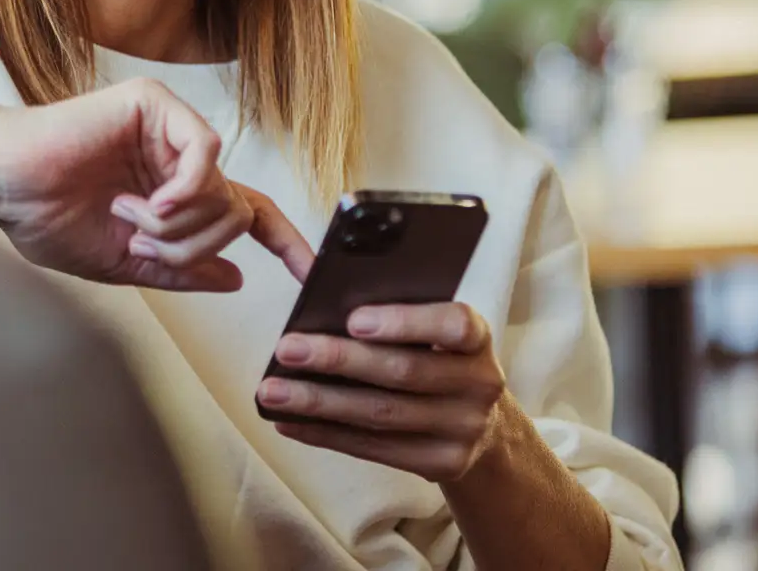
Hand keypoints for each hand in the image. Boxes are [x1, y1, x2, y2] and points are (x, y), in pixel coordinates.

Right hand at [0, 77, 313, 291]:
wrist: (5, 187)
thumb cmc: (47, 218)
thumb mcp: (125, 262)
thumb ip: (180, 268)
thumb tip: (235, 277)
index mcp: (173, 190)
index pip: (246, 213)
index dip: (284, 242)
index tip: (311, 274)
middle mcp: (177, 156)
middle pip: (235, 212)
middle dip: (195, 244)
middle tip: (143, 243)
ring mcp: (169, 126)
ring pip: (223, 190)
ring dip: (178, 224)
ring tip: (128, 218)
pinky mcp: (155, 104)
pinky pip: (206, 152)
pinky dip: (184, 189)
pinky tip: (148, 201)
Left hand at [256, 302, 505, 482]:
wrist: (485, 427)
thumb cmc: (438, 358)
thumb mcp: (432, 329)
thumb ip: (392, 309)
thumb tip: (316, 293)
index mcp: (476, 338)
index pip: (452, 325)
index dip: (404, 322)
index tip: (353, 319)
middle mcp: (479, 384)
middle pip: (403, 372)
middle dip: (339, 360)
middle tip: (286, 349)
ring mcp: (464, 429)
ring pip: (381, 414)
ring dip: (320, 403)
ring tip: (272, 392)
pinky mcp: (442, 464)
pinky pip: (375, 449)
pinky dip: (326, 434)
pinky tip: (290, 422)